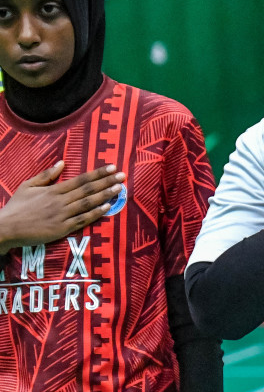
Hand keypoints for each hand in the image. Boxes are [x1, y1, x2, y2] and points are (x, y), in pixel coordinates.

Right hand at [0, 162, 123, 254]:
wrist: (6, 228)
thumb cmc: (16, 207)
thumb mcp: (27, 186)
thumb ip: (46, 175)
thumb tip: (62, 162)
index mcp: (53, 190)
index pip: (81, 180)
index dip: (98, 174)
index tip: (112, 168)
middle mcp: (60, 201)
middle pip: (88, 190)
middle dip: (107, 182)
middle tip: (123, 176)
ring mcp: (62, 215)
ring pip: (88, 203)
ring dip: (105, 195)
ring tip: (120, 189)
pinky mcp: (62, 229)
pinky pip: (83, 220)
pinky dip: (96, 213)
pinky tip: (108, 207)